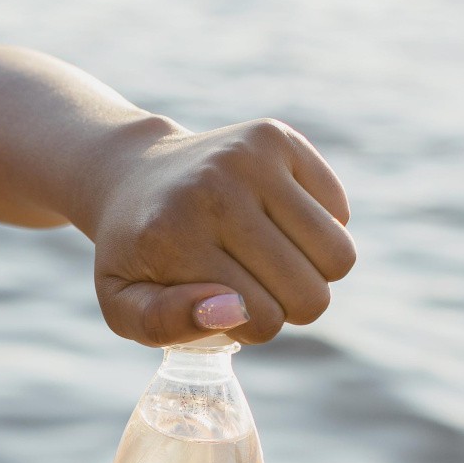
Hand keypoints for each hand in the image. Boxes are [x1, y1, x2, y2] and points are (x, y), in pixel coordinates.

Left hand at [86, 118, 353, 345]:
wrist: (133, 175)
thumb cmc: (135, 254)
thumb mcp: (122, 304)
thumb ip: (163, 323)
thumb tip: (233, 311)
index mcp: (171, 237)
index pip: (262, 320)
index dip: (249, 326)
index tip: (220, 303)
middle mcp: (214, 189)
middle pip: (310, 294)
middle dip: (288, 305)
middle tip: (249, 281)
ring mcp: (250, 156)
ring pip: (339, 256)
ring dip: (312, 271)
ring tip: (269, 255)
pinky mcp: (277, 136)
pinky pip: (341, 213)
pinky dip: (319, 227)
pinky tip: (275, 218)